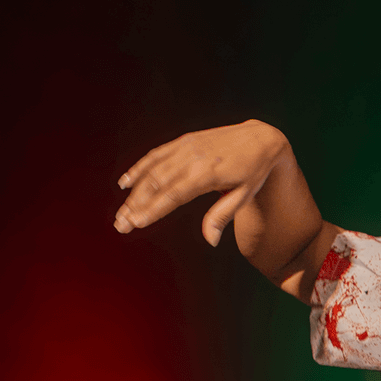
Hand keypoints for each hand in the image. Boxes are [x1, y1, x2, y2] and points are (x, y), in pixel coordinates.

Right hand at [114, 119, 292, 246]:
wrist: (259, 139)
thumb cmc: (253, 172)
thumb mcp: (243, 196)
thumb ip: (222, 216)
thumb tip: (210, 241)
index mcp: (207, 174)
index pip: (173, 195)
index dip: (153, 210)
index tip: (136, 223)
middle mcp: (192, 158)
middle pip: (156, 184)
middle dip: (136, 206)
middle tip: (120, 226)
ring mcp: (186, 147)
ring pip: (152, 170)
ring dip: (134, 192)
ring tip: (121, 212)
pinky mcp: (183, 141)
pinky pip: (156, 155)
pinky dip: (139, 168)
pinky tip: (126, 183)